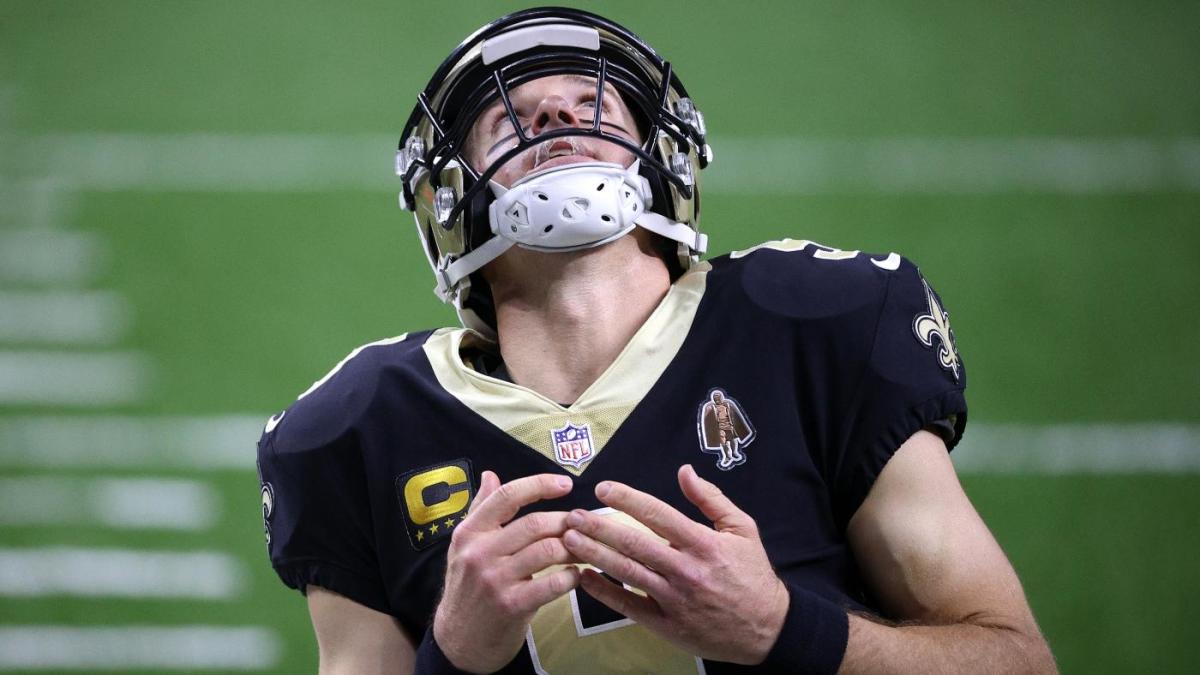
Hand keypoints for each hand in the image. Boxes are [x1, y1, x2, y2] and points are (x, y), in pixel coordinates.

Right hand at [433, 471, 579, 672]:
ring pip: (547, 550)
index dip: (539, 485)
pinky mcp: (511, 605)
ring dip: (573, 548)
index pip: (507, 496)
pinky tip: (576, 575)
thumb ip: (481, 510)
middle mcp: (479, 552)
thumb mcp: (465, 546)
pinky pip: (552, 583)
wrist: (458, 640)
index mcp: (469, 532)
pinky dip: (571, 576)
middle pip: (534, 524)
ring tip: (584, 549)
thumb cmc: (469, 587)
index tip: (565, 484)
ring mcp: (495, 580)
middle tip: (583, 525)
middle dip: (565, 522)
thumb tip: (490, 475)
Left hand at [561, 464, 788, 664]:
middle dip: (598, 527)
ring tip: (569, 541)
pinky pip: (628, 606)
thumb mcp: (742, 529)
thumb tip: (684, 471)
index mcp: (703, 544)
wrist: (766, 629)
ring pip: (626, 573)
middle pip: (633, 544)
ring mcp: (674, 600)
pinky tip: (584, 579)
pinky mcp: (666, 624)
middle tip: (572, 515)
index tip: (603, 489)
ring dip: (593, 555)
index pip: (657, 514)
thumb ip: (711, 499)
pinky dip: (604, 592)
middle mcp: (685, 570)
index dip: (627, 499)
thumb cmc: (753, 575)